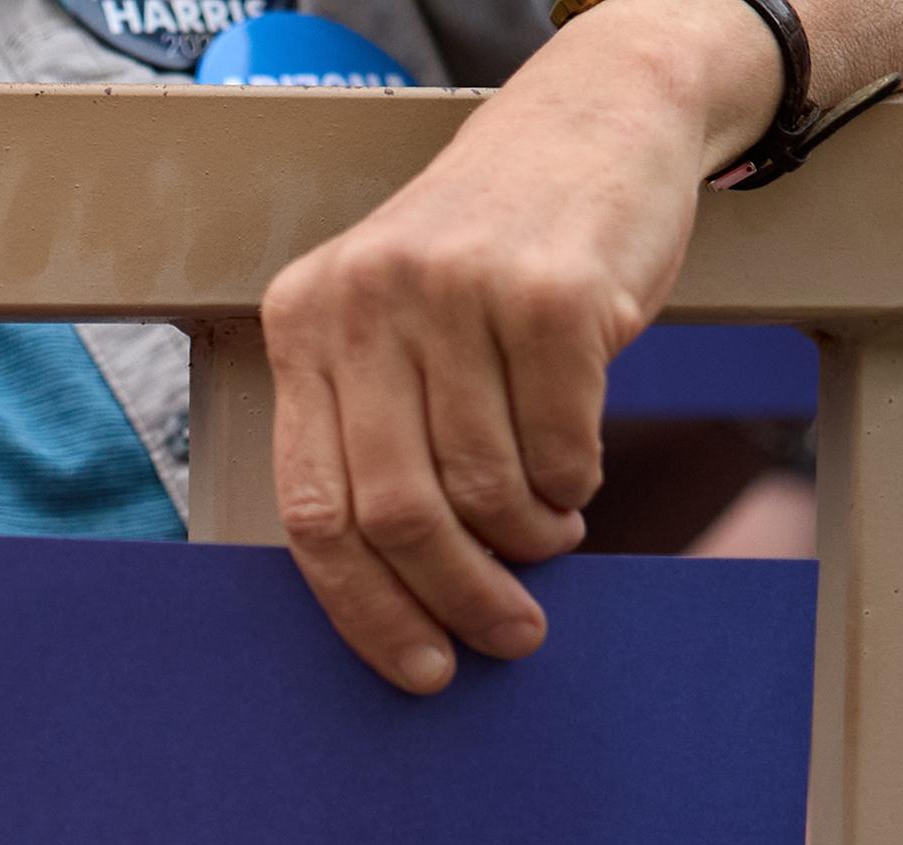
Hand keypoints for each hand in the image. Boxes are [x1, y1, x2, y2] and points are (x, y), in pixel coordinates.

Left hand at [262, 0, 779, 690]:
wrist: (598, 117)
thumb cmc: (492, 251)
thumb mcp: (396, 319)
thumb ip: (375, 429)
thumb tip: (395, 592)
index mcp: (304, 320)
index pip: (311, 509)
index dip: (363, 609)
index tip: (418, 668)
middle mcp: (364, 302)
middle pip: (394, 514)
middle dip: (456, 597)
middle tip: (510, 635)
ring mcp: (454, 292)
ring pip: (484, 488)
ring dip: (528, 539)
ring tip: (551, 532)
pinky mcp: (547, 292)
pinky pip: (560, 443)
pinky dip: (574, 483)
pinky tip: (577, 473)